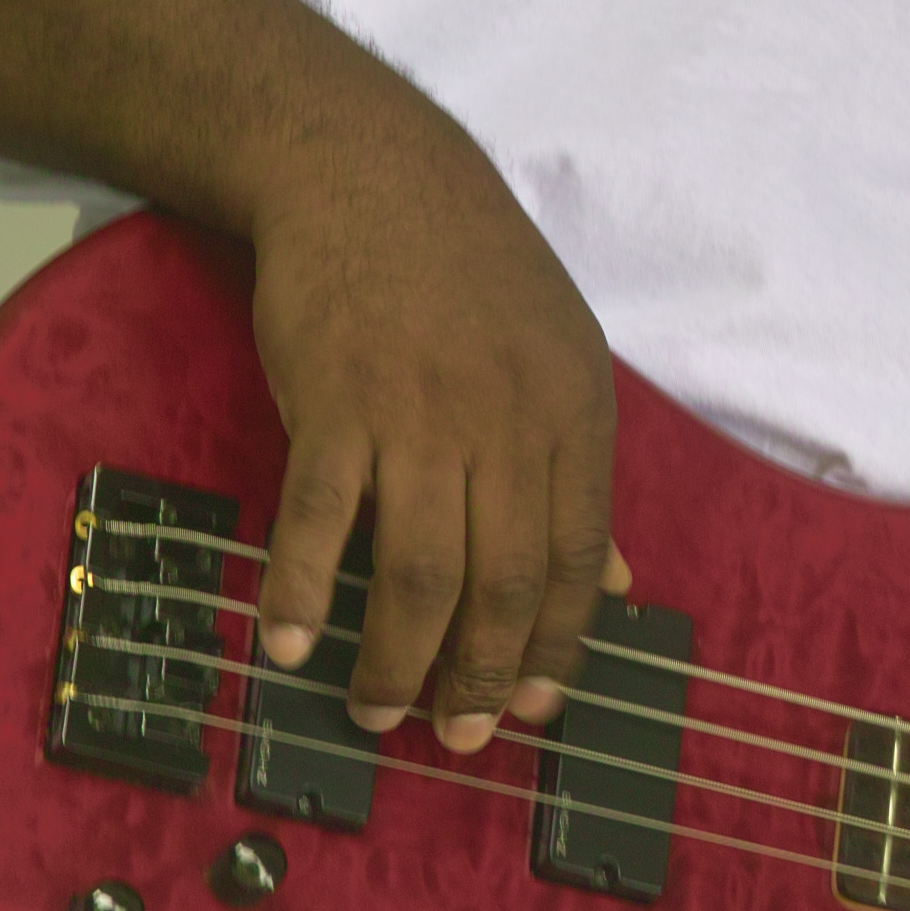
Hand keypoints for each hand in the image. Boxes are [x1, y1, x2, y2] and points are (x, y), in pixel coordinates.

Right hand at [245, 132, 623, 753]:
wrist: (371, 174)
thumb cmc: (471, 273)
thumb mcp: (560, 358)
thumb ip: (578, 477)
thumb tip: (617, 582)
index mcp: (575, 416)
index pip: (577, 558)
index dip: (557, 643)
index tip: (536, 708)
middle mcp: (508, 425)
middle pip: (502, 581)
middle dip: (482, 675)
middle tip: (458, 737)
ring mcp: (421, 416)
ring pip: (422, 571)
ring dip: (398, 658)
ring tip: (376, 711)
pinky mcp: (336, 403)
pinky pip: (323, 521)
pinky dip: (307, 593)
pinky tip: (292, 646)